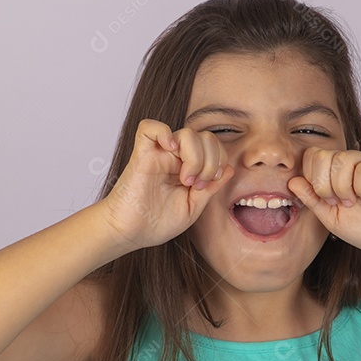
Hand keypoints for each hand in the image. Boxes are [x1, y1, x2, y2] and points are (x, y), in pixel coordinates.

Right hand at [101, 118, 234, 250]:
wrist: (130, 233)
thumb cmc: (157, 223)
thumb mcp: (193, 207)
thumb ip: (211, 188)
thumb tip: (230, 168)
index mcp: (189, 167)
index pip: (213, 146)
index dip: (219, 161)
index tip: (208, 184)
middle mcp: (175, 157)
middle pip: (205, 137)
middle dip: (210, 161)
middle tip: (196, 184)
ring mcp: (159, 154)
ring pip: (186, 133)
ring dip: (195, 157)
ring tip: (185, 180)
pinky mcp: (141, 154)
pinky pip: (150, 127)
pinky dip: (164, 132)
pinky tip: (170, 150)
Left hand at [287, 146, 360, 262]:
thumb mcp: (329, 217)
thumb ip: (311, 198)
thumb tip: (292, 181)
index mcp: (336, 172)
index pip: (312, 156)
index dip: (312, 179)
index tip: (326, 200)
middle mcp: (352, 162)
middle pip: (323, 155)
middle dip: (325, 185)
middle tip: (341, 202)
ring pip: (342, 160)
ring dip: (344, 189)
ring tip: (356, 202)